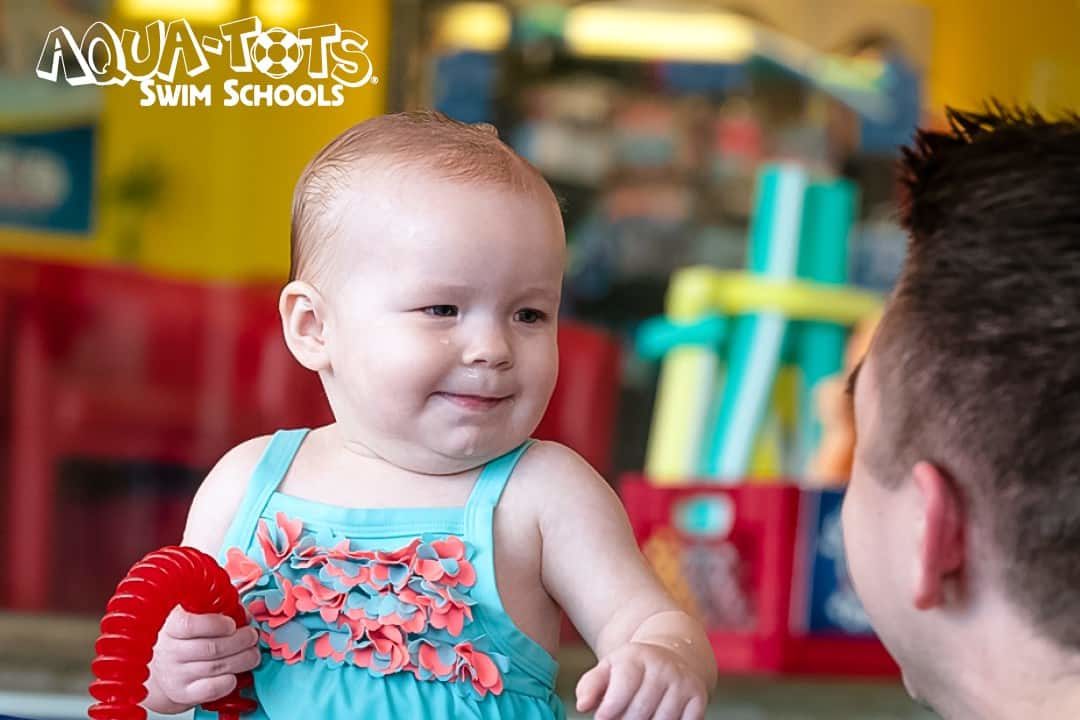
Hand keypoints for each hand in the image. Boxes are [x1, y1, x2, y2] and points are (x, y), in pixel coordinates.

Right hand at [149, 607, 260, 709]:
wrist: (166, 672)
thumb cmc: (189, 640)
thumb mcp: (198, 619)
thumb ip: (221, 612)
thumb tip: (245, 617)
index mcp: (172, 626)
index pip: (190, 625)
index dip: (216, 624)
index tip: (232, 624)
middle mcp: (170, 651)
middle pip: (211, 647)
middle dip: (240, 641)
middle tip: (253, 637)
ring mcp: (175, 674)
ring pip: (216, 667)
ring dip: (242, 660)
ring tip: (253, 654)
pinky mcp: (184, 693)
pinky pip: (212, 689)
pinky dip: (229, 682)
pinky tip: (236, 674)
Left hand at [575, 641, 707, 719]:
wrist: (673, 655)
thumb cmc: (632, 669)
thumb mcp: (608, 669)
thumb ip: (590, 685)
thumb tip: (583, 704)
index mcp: (635, 657)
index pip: (620, 692)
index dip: (608, 711)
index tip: (602, 717)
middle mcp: (662, 667)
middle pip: (638, 713)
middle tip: (620, 718)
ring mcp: (683, 682)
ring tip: (638, 717)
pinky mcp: (699, 696)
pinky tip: (656, 717)